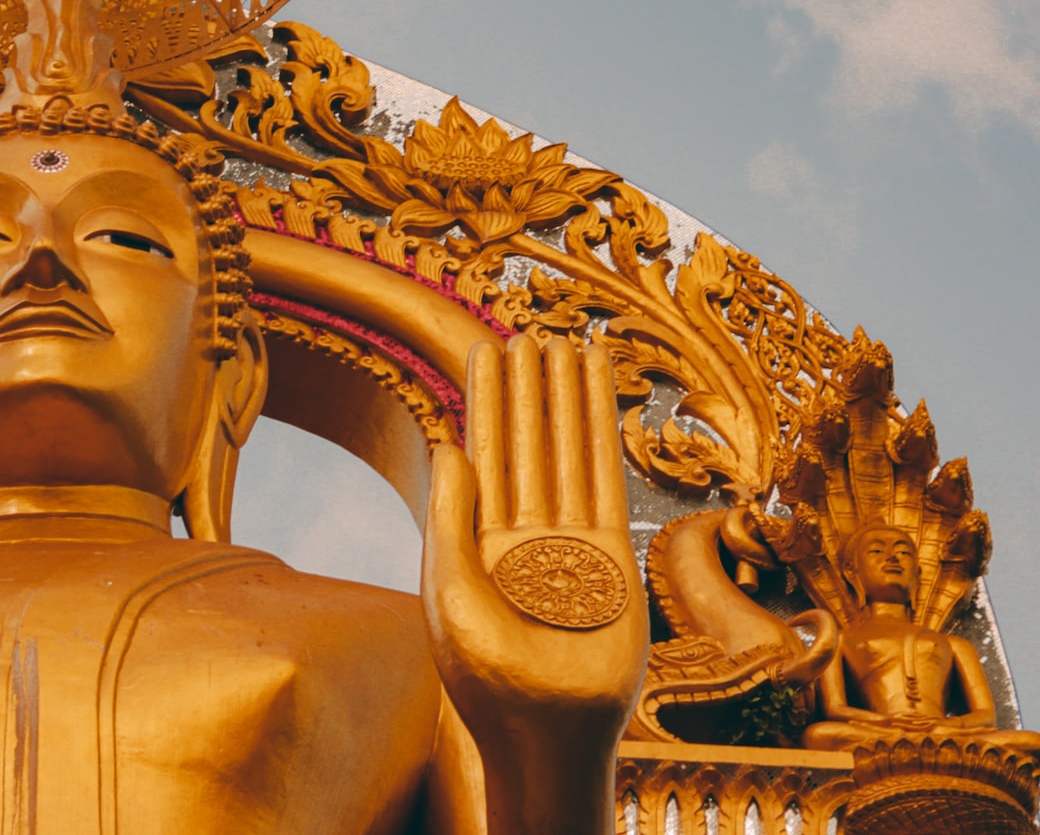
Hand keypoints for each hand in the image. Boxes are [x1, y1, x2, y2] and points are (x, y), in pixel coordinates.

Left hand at [423, 335, 646, 830]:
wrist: (546, 733)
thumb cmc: (487, 680)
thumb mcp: (452, 597)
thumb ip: (449, 521)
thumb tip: (449, 445)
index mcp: (476, 539)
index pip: (484, 452)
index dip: (488, 401)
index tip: (489, 348)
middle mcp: (522, 531)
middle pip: (526, 440)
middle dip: (527, 387)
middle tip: (529, 326)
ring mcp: (568, 540)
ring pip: (565, 449)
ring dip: (566, 397)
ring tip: (567, 342)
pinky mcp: (610, 555)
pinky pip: (605, 480)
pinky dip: (603, 434)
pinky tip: (601, 396)